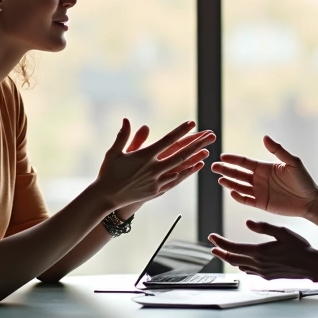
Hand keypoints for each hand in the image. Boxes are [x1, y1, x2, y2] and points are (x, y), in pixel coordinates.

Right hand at [92, 119, 213, 210]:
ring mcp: (157, 181)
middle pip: (180, 154)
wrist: (106, 197)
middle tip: (210, 135)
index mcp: (144, 156)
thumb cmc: (108, 172)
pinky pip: (176, 180)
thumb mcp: (113, 152)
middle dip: (196, 144)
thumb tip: (126, 120)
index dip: (180, 131)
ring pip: (181, 168)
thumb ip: (123, 136)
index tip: (192, 123)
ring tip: (207, 151)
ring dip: (195, 158)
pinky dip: (187, 173)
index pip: (167, 140)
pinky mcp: (157, 191)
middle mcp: (154, 168)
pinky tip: (195, 167)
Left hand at [207, 220, 317, 286]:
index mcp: (259, 252)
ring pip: (239, 266)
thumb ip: (263, 227)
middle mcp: (258, 264)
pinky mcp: (268, 277)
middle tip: (213, 247)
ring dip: (230, 259)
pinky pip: (249, 271)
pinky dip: (241, 266)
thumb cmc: (300, 248)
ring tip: (224, 253)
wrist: (312, 266)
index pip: (233, 248)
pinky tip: (242, 263)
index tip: (212, 237)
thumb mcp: (282, 232)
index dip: (220, 242)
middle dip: (221, 252)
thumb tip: (248, 223)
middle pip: (233, 259)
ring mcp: (262, 273)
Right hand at [211, 135, 317, 218]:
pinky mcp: (261, 203)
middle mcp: (259, 179)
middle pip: (238, 174)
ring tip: (219, 179)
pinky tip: (232, 192)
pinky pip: (245, 200)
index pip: (244, 162)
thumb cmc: (303, 180)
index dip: (233, 159)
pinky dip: (237, 197)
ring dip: (229, 183)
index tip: (222, 156)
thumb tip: (265, 137)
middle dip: (225, 170)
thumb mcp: (292, 162)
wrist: (310, 201)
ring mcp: (259, 191)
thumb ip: (278, 150)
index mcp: (264, 167)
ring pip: (239, 186)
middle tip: (213, 167)